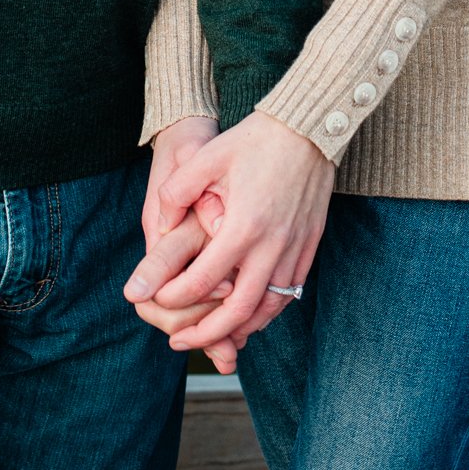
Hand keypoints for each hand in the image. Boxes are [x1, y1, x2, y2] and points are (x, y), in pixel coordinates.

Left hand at [124, 110, 333, 357]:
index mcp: (242, 226)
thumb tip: (160, 225)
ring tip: (214, 336)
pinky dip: (268, 312)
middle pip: (238, 312)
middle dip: (206, 334)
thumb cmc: (256, 140)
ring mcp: (294, 249)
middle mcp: (271, 246)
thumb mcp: (209, 157)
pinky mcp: (309, 246)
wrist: (309, 127)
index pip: (203, 281)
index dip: (176, 297)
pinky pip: (289, 294)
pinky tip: (250, 312)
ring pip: (268, 309)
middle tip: (180, 342)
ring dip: (239, 329)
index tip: (159, 299)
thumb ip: (177, 191)